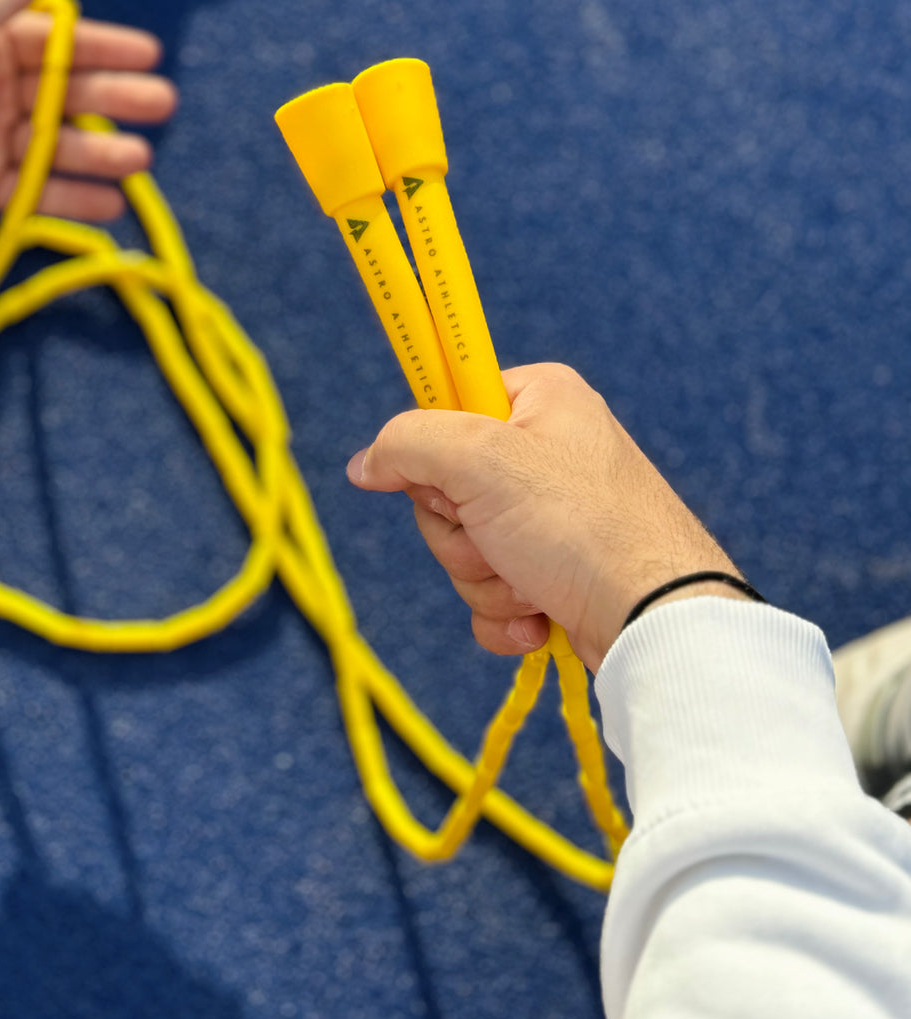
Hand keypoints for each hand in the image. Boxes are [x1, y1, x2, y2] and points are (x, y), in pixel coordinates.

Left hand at [0, 0, 176, 229]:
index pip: (57, 45)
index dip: (105, 49)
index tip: (150, 54)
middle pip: (67, 97)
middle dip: (116, 101)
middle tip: (162, 105)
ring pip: (59, 148)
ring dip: (102, 155)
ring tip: (140, 160)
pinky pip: (35, 195)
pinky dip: (74, 201)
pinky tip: (111, 203)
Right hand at [346, 362, 741, 671]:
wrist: (654, 617)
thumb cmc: (579, 524)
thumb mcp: (480, 459)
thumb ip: (408, 443)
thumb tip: (364, 463)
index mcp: (540, 400)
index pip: (449, 405)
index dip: (435, 452)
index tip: (448, 478)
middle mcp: (548, 451)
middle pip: (446, 488)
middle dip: (462, 533)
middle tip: (497, 539)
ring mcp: (552, 516)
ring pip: (465, 546)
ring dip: (485, 579)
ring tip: (530, 583)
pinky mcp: (556, 572)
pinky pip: (493, 591)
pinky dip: (506, 613)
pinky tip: (540, 618)